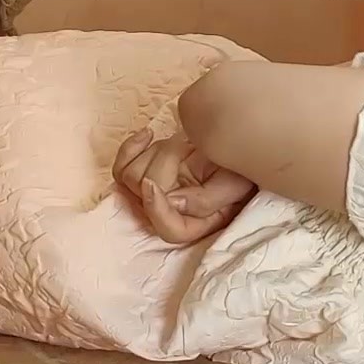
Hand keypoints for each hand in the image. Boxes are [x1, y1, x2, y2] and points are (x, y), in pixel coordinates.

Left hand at [112, 130, 256, 243]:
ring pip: (131, 174)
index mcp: (194, 223)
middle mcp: (170, 212)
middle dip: (165, 163)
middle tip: (190, 148)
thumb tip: (172, 201)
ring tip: (184, 144)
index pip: (169, 229)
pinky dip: (131, 147)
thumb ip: (205, 201)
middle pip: (146, 196)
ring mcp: (156, 191)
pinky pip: (122, 164)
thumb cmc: (241, 171)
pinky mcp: (147, 171)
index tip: (152, 183)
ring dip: (157, 152)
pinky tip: (148, 134)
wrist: (237, 146)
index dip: (156, 209)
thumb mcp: (233, 186)